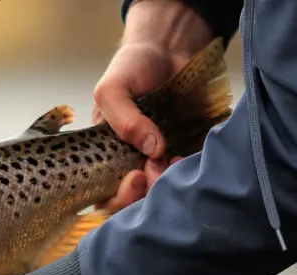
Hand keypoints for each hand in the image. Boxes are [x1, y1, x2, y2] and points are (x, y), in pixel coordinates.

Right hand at [92, 0, 212, 211]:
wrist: (170, 48)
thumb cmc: (132, 69)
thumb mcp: (111, 88)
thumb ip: (122, 119)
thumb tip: (152, 149)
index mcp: (106, 156)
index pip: (105, 195)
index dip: (118, 198)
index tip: (137, 177)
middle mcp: (132, 165)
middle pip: (135, 203)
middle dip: (146, 195)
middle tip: (157, 171)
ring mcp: (160, 162)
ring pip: (162, 194)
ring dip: (169, 185)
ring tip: (177, 161)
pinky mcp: (186, 154)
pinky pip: (189, 176)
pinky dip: (191, 174)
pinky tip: (190, 158)